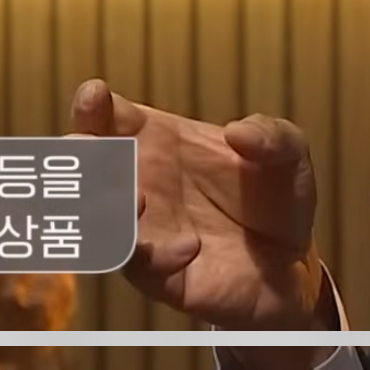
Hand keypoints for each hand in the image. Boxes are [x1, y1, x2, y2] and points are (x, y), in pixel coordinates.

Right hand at [68, 80, 330, 333]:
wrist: (291, 263)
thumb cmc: (275, 196)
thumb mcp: (288, 154)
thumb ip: (272, 135)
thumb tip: (240, 132)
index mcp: (157, 141)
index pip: (109, 118)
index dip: (94, 106)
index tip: (95, 96)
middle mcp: (138, 181)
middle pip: (84, 165)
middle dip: (78, 155)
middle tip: (86, 149)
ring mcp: (141, 228)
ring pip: (94, 217)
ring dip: (102, 206)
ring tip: (137, 197)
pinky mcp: (154, 273)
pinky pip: (135, 264)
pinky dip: (154, 254)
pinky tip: (190, 247)